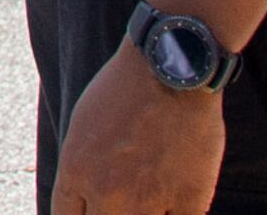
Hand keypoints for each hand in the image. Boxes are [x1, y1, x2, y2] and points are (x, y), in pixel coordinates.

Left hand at [51, 40, 222, 214]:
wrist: (173, 65)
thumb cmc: (126, 88)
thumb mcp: (84, 125)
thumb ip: (80, 170)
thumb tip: (83, 201)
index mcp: (77, 171)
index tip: (94, 210)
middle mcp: (108, 192)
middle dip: (109, 214)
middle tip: (125, 198)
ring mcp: (150, 199)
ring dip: (143, 214)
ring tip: (149, 193)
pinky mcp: (189, 200)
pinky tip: (175, 201)